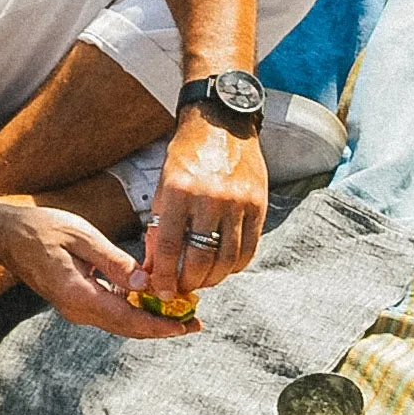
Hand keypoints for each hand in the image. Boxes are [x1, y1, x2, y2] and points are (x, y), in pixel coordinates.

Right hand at [0, 199, 187, 338]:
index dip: (158, 325)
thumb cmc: (42, 228)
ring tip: (181, 315)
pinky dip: (134, 311)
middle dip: (161, 328)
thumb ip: (114, 261)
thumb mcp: (82, 235)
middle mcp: (77, 309)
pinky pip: (110, 313)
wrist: (7, 236)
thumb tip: (145, 284)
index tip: (184, 326)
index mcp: (78, 295)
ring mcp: (75, 308)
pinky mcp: (76, 302)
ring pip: (120, 323)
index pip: (126, 319)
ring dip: (150, 321)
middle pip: (127, 328)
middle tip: (194, 323)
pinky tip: (152, 302)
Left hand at [138, 110, 268, 297]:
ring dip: (213, 278)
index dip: (164, 276)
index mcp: (178, 192)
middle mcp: (210, 198)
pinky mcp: (259, 205)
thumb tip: (154, 269)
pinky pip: (249, 248)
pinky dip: (235, 265)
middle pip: (199, 260)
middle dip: (189, 282)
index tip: (162, 291)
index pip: (168, 247)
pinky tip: (224, 266)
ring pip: (227, 260)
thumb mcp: (163, 186)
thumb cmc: (187, 156)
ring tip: (203, 280)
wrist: (223, 123)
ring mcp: (238, 202)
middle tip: (182, 288)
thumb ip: (158, 226)